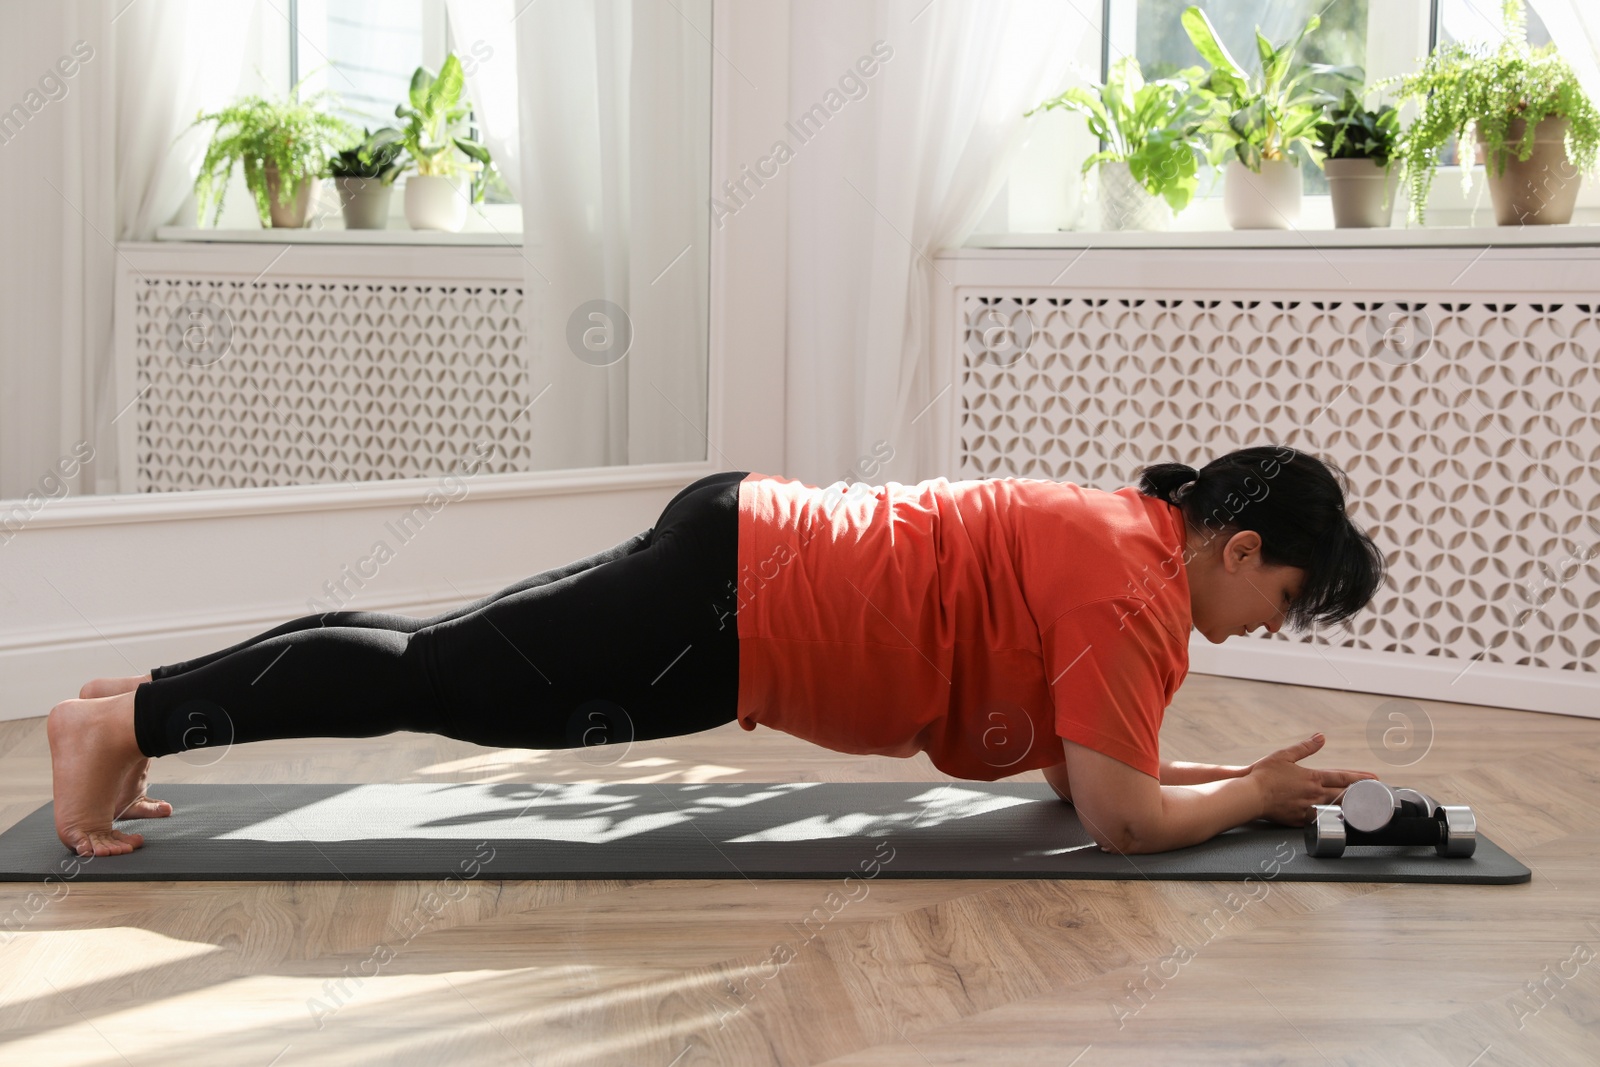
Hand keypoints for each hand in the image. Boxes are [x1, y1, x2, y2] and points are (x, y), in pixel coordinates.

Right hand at [1246, 733, 1379, 826]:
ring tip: (1364, 806)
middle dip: (1362, 793)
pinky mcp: (1300, 820)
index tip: (1374, 778)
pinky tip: (1339, 819)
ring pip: (1336, 808)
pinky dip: (1333, 818)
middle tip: (1376, 794)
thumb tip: (1321, 737)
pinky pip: (1321, 819)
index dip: (1360, 777)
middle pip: (1344, 794)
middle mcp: (1315, 794)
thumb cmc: (1264, 775)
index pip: (1342, 776)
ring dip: (1351, 806)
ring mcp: (1309, 808)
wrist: (1251, 796)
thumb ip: (1305, 747)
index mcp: (1312, 777)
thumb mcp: (1284, 755)